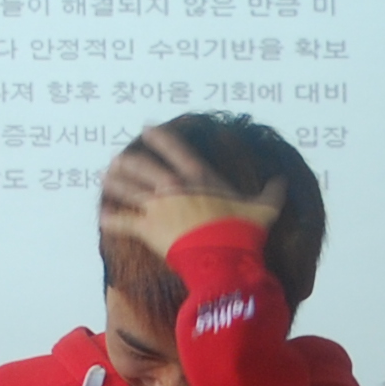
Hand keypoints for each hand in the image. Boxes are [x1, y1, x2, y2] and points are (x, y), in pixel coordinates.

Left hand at [100, 124, 287, 260]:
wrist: (224, 257)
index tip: (147, 128)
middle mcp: (174, 186)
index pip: (175, 149)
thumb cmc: (242, 231)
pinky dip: (112, 220)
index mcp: (199, 177)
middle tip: (118, 158)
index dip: (160, 137)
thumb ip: (271, 194)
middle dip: (129, 161)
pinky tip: (101, 217)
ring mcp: (158, 206)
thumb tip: (282, 182)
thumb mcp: (263, 210)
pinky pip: (124, 222)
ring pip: (128, 189)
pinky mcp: (148, 228)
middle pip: (143, 167)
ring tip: (104, 178)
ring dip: (115, 183)